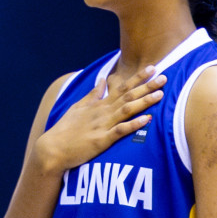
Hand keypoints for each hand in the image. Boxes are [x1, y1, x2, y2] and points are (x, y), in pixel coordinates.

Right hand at [32, 66, 165, 174]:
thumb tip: (102, 80)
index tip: (153, 68)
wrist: (52, 149)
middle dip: (147, 86)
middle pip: (128, 96)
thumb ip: (92, 94)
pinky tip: (146, 120)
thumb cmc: (64, 130)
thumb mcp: (77, 108)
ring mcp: (102, 126)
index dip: (138, 78)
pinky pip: (120, 131)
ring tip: (160, 95)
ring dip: (143, 102)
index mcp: (98, 105)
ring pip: (126, 110)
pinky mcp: (100, 140)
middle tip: (164, 77)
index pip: (122, 87)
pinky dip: (133, 125)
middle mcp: (102, 112)